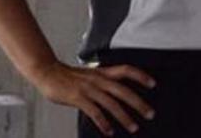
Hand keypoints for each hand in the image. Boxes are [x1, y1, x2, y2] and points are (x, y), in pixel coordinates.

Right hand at [29, 60, 155, 135]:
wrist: (47, 72)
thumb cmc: (68, 75)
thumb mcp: (90, 74)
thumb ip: (103, 80)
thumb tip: (116, 90)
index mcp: (102, 72)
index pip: (126, 70)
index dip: (141, 75)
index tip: (153, 83)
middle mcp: (99, 80)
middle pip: (124, 91)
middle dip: (139, 103)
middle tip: (150, 114)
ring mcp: (89, 89)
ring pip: (112, 104)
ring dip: (124, 117)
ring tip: (133, 127)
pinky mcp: (78, 98)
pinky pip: (94, 112)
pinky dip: (103, 123)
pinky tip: (109, 131)